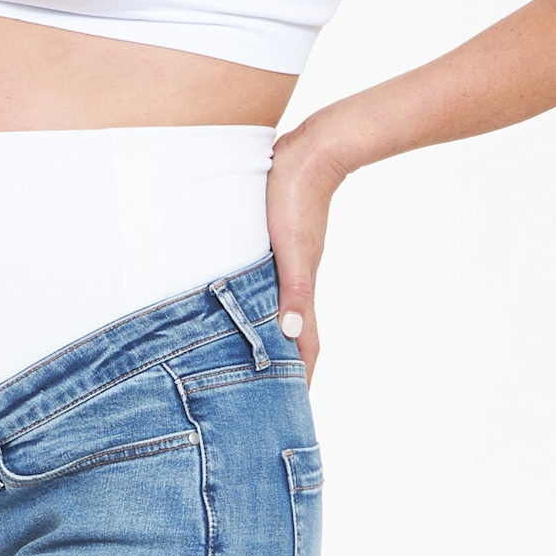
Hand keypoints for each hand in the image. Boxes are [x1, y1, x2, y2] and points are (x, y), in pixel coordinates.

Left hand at [265, 121, 354, 385]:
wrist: (312, 147)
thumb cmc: (297, 194)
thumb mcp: (292, 246)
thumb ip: (292, 289)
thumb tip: (290, 331)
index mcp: (300, 288)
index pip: (304, 344)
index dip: (299, 376)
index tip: (291, 408)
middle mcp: (295, 282)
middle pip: (291, 334)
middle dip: (282, 366)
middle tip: (268, 397)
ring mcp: (287, 266)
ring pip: (278, 312)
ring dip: (269, 338)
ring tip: (254, 363)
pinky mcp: (277, 247)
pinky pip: (267, 289)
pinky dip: (259, 308)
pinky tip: (243, 311)